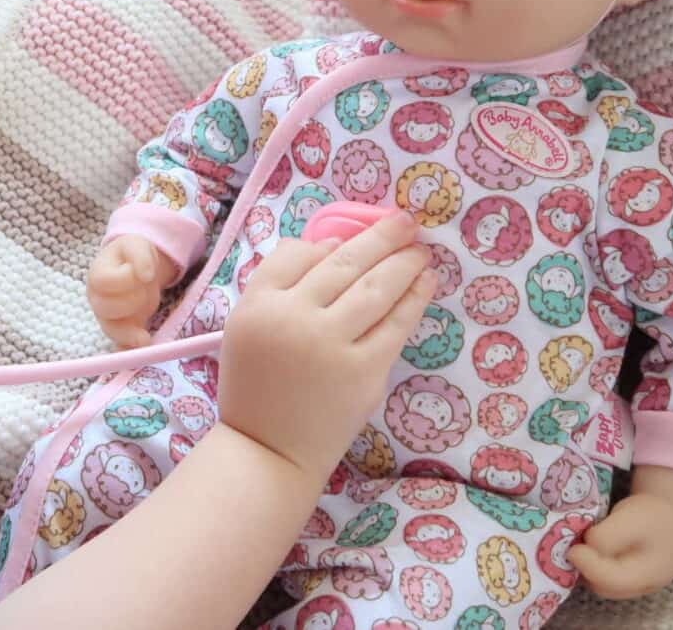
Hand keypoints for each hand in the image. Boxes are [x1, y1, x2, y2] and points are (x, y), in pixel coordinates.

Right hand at [86, 235, 177, 347]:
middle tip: (146, 292)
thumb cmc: (131, 256)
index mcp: (97, 274)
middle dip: (130, 303)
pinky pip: (119, 344)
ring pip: (111, 330)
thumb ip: (140, 255)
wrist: (136, 267)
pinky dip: (127, 351)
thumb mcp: (137, 245)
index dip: (125, 279)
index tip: (144, 274)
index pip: (104, 282)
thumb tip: (145, 275)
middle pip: (106, 309)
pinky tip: (139, 354)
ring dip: (129, 334)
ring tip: (144, 338)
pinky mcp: (121, 329)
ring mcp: (108, 316)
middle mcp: (97, 298)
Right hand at [217, 211, 435, 479]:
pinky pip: (395, 325)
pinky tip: (426, 282)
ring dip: (403, 261)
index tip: (353, 235)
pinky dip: (414, 298)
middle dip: (381, 237)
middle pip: (344, 263)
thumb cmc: (257, 386)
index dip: (329, 241)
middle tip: (405, 221)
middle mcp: (293, 319)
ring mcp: (331, 345)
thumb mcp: (246, 328)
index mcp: (258, 306)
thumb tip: (332, 245)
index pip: (298, 255)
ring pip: (375, 288)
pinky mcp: (364, 372)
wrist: (269, 450)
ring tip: (420, 249)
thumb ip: (277, 285)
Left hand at [568, 493, 672, 598]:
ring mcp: (638, 584)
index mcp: (648, 573)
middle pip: (604, 587)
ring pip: (604, 585)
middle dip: (584, 569)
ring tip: (580, 547)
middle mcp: (643, 586)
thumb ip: (608, 536)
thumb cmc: (654, 514)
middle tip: (573, 546)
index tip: (573, 548)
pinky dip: (594, 568)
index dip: (586, 565)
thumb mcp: (631, 518)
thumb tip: (586, 548)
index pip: (609, 580)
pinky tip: (589, 550)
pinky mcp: (631, 577)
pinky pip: (608, 579)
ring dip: (587, 569)